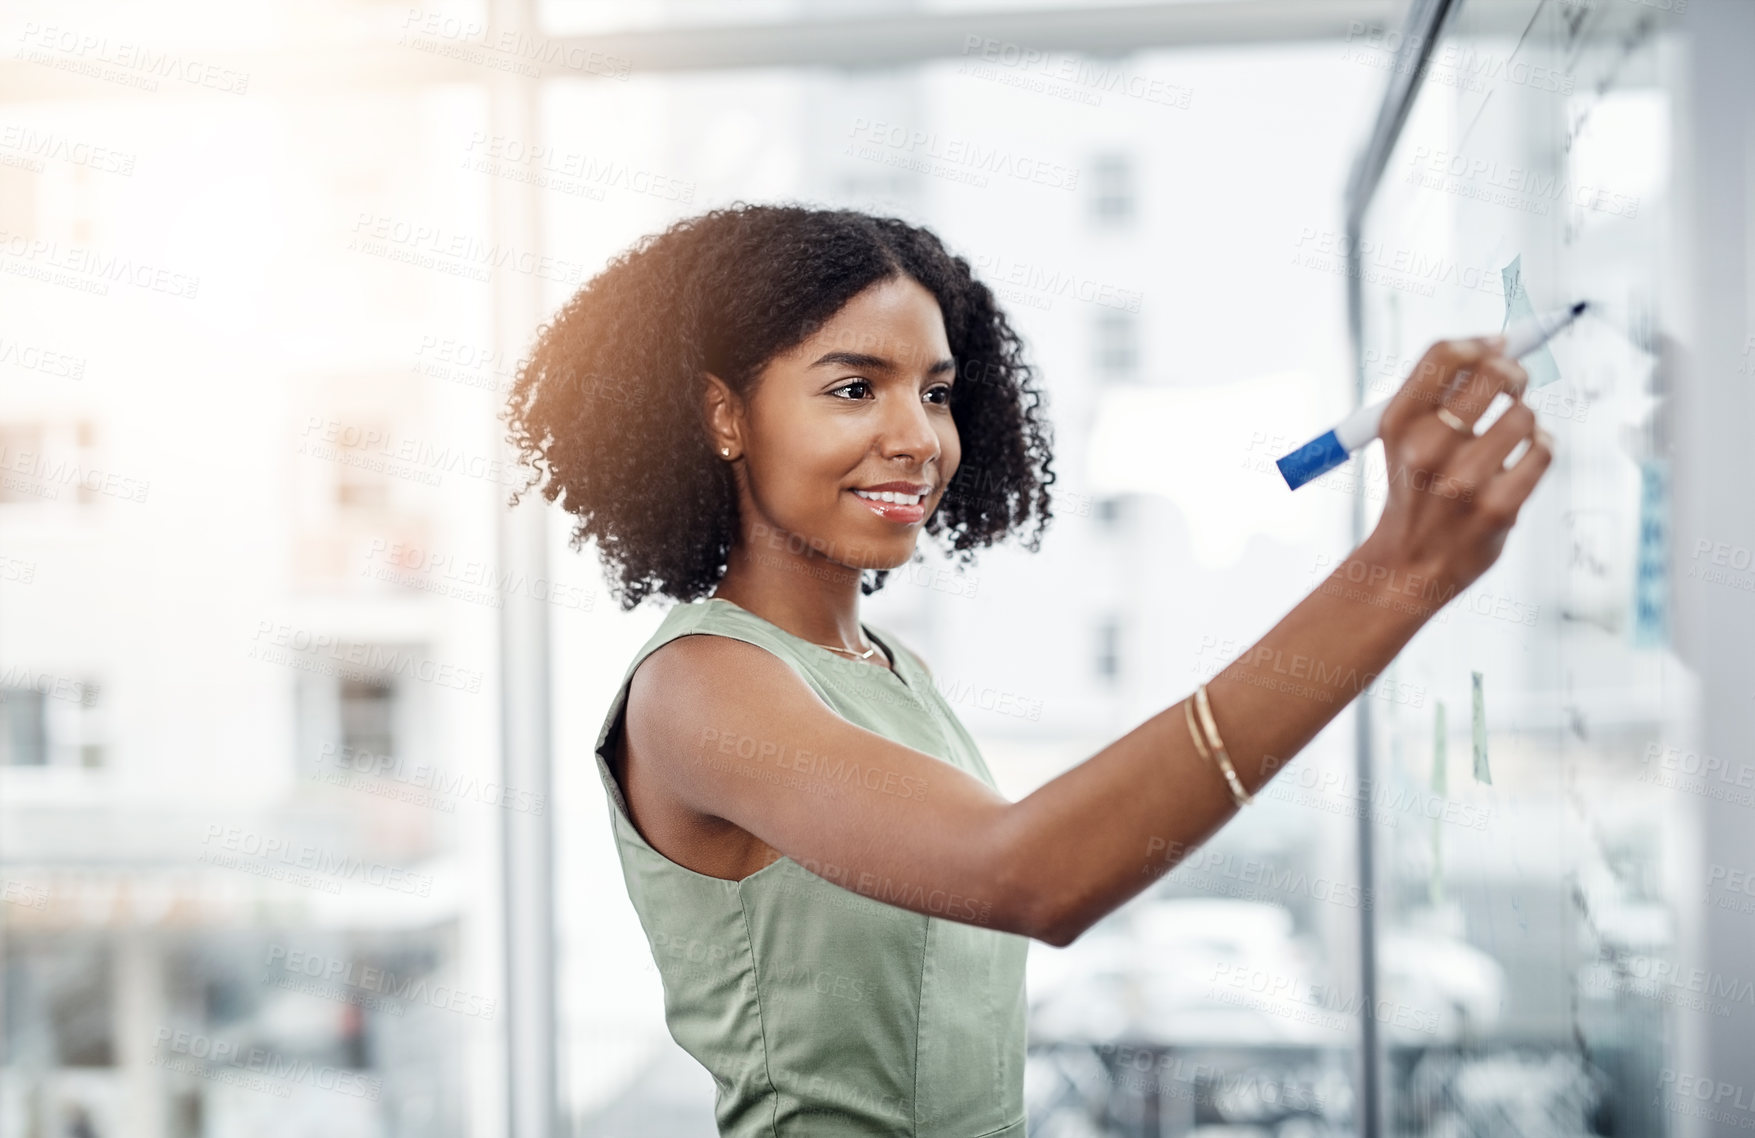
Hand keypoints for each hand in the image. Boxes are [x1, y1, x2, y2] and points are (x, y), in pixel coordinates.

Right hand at [1360, 336, 1553, 603]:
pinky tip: (1526, 457)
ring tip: (1513, 435)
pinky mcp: (1499, 507)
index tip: (1498, 345)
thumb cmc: (1414, 492)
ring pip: (1525, 415)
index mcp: (1398, 424)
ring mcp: (1464, 480)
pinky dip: (1543, 447)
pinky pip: (1544, 452)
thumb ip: (1436, 396)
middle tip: (1515, 384)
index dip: (1481, 342)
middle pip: (1492, 373)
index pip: (1445, 355)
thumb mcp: (1402, 440)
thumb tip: (1495, 348)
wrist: (1408, 565)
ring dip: (1527, 418)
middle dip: (1513, 372)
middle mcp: (1427, 448)